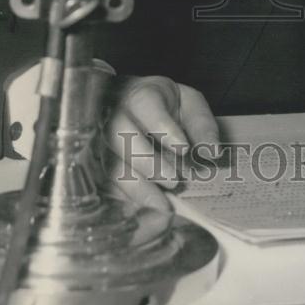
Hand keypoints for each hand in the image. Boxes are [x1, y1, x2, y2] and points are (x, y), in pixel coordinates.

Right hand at [103, 75, 219, 212]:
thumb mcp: (188, 103)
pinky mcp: (93, 161)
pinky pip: (103, 182)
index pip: (146, 105)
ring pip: (109, 161)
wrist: (129, 102)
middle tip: (175, 182)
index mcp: (139, 94)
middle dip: (148, 161)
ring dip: (136, 185)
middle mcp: (112, 113)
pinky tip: (143, 210)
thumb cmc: (162, 105)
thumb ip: (201, 124)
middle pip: (120, 135)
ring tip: (162, 205)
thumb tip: (211, 153)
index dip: (163, 127)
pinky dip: (124, 197)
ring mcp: (98, 138)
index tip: (183, 149)